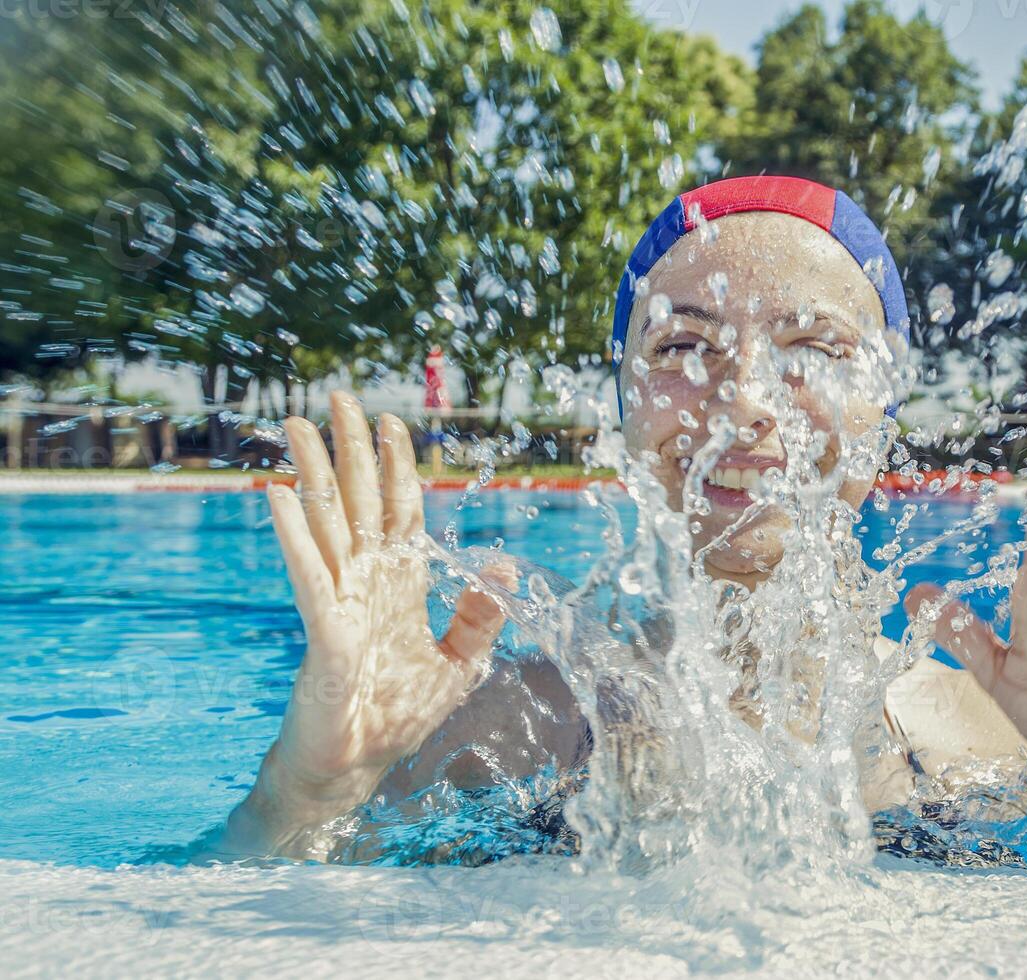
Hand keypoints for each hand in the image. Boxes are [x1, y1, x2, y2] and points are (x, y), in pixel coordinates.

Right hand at [247, 392, 509, 842]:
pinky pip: (308, 573)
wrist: (353, 767)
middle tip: (338, 398)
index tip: (393, 423)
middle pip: (358, 503)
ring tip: (296, 428)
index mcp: (398, 587)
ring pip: (326, 525)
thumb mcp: (457, 664)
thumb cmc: (396, 717)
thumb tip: (504, 564)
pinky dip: (294, 534)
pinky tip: (279, 495)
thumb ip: (478, 615)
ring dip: (312, 475)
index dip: (398, 467)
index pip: (400, 512)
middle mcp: (364, 583)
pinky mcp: (324, 631)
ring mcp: (338, 602)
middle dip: (350, 451)